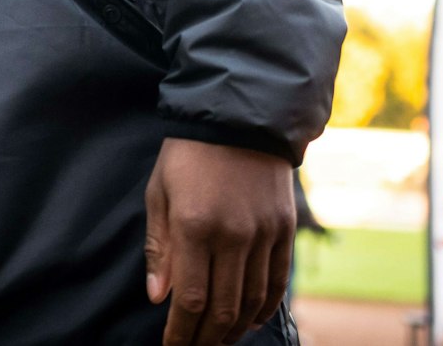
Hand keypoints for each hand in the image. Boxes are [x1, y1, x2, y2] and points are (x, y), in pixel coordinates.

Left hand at [144, 138, 294, 345]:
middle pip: (222, 309)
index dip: (181, 332)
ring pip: (251, 302)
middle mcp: (232, 236)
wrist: (238, 119)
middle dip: (204, 339)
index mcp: (193, 226)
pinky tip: (248, 322)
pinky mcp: (284, 232)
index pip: (189, 299)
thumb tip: (158, 298)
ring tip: (216, 341)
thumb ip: (159, 248)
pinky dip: (263, 309)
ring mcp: (263, 235)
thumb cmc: (187, 156)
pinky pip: (276, 283)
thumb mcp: (159, 194)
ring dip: (233, 331)